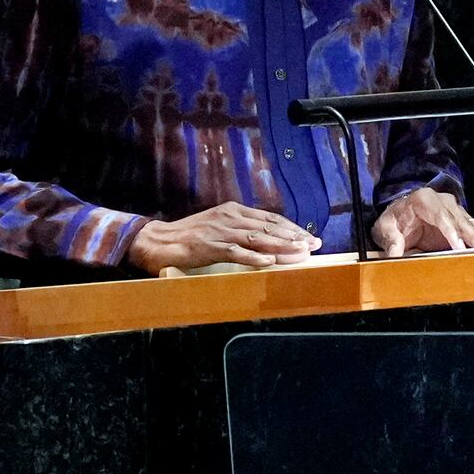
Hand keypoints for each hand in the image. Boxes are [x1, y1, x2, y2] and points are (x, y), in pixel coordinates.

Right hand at [128, 202, 320, 276]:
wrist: (159, 241)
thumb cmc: (190, 236)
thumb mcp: (219, 226)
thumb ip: (241, 230)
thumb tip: (269, 241)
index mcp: (234, 210)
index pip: (270, 218)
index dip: (292, 227)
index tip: (309, 236)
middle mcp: (230, 217)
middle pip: (269, 227)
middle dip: (294, 236)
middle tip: (314, 245)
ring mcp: (220, 232)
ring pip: (257, 239)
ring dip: (281, 247)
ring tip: (300, 253)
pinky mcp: (209, 247)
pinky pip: (235, 252)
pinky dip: (253, 258)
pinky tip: (268, 263)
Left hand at [372, 188, 473, 256]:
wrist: (398, 214)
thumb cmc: (393, 219)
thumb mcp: (384, 228)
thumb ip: (390, 241)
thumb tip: (393, 255)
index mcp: (423, 200)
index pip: (440, 215)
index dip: (450, 231)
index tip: (458, 246)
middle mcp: (442, 202)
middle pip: (460, 220)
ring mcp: (454, 211)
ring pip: (472, 225)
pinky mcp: (460, 222)